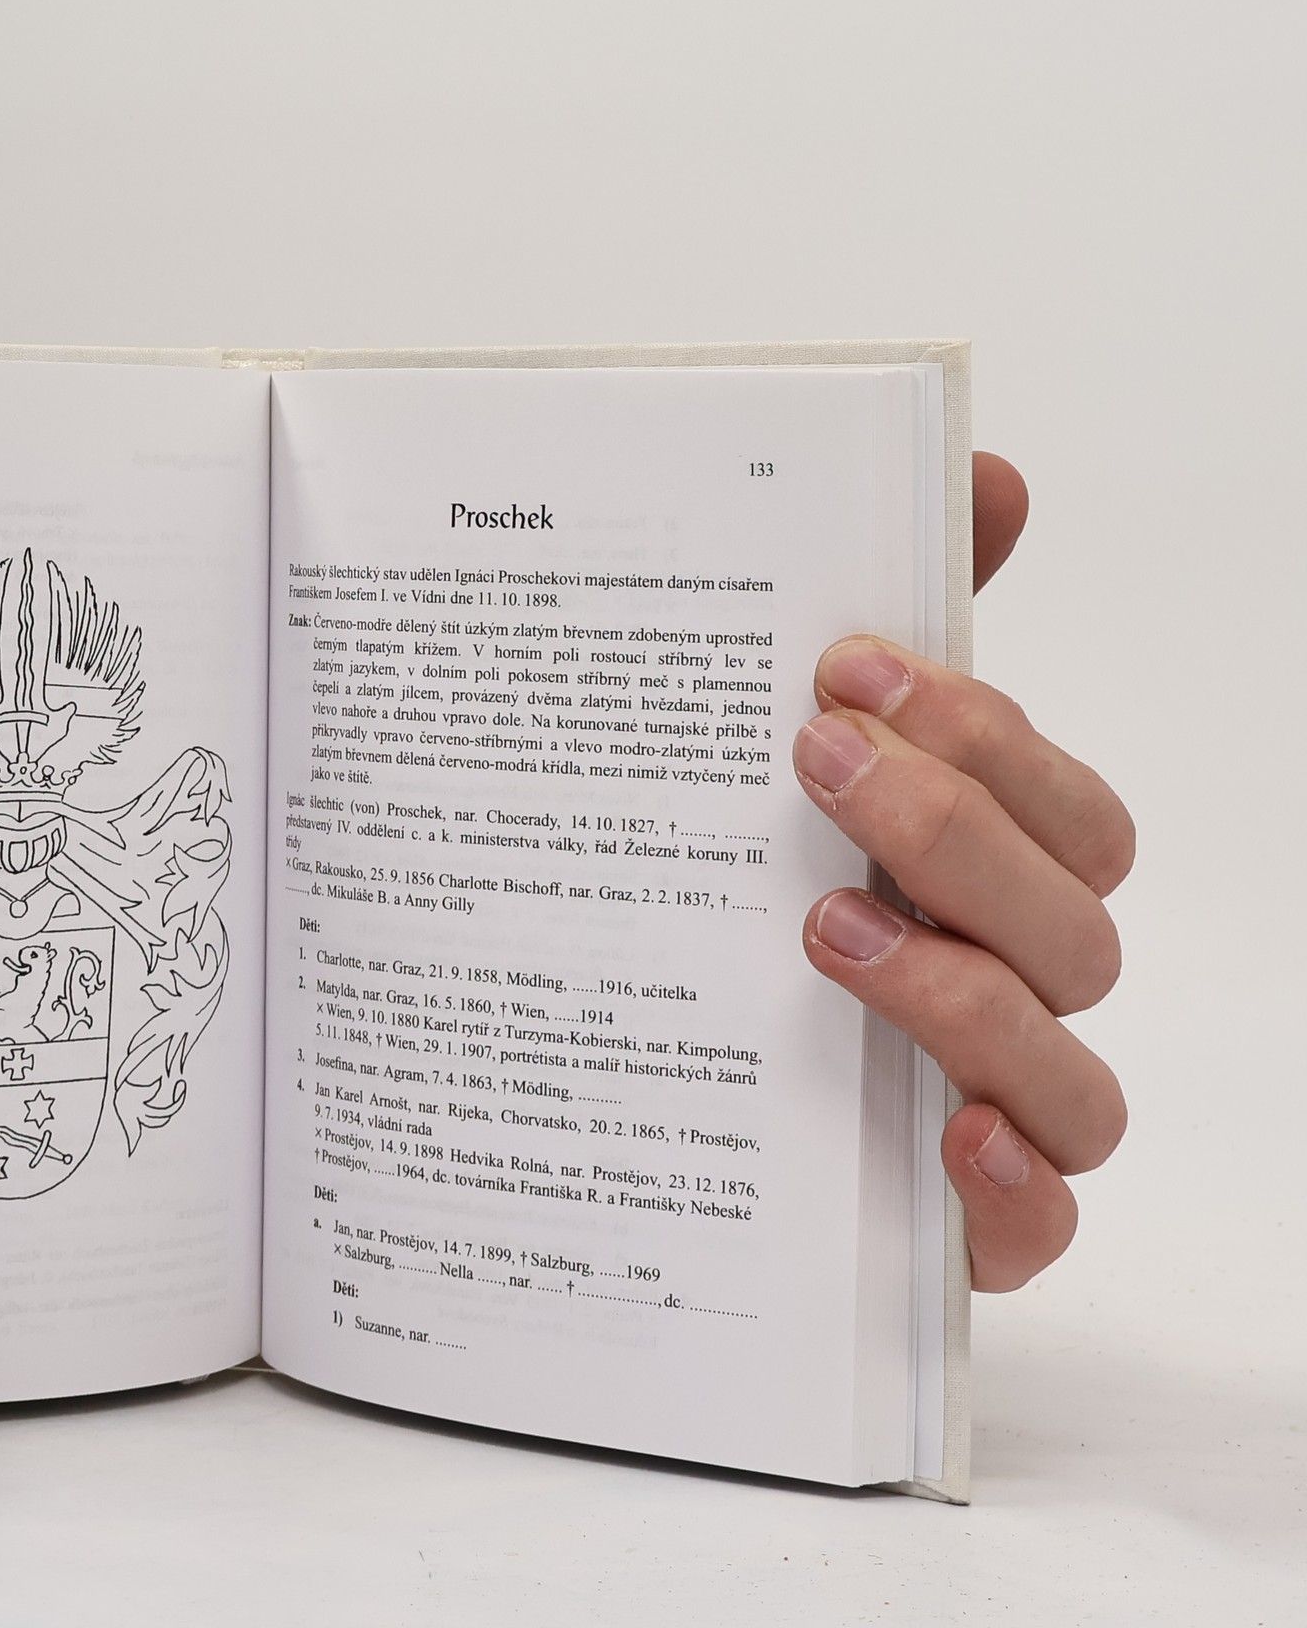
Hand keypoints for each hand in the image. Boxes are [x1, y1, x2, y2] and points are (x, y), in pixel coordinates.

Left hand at [795, 454, 1131, 1290]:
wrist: (622, 1087)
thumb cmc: (729, 904)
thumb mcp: (765, 764)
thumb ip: (878, 637)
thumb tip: (982, 469)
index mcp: (978, 873)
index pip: (1057, 797)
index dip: (980, 724)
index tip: (838, 659)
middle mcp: (1006, 982)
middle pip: (1073, 915)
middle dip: (959, 823)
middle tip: (814, 757)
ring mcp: (993, 1109)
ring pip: (1074, 1068)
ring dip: (966, 987)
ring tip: (825, 924)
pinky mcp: (957, 1227)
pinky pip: (1042, 1227)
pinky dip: (1015, 1187)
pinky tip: (945, 1131)